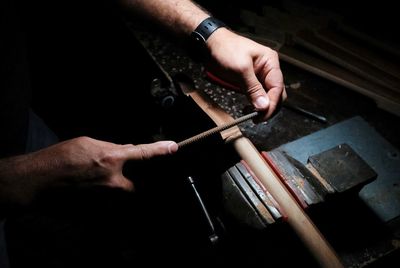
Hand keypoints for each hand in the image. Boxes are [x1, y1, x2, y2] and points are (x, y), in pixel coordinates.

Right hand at [0, 137, 177, 204]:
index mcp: (111, 159)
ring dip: (114, 188)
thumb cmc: (59, 158)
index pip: (143, 153)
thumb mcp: (87, 143)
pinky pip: (110, 203)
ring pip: (122, 194)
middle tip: (112, 173)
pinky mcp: (98, 210)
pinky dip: (104, 196)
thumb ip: (111, 148)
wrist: (36, 182)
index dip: (160, 150)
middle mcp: (114, 181)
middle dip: (130, 178)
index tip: (173, 147)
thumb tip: (126, 150)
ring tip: (94, 181)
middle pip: (135, 182)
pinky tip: (89, 190)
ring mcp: (106, 198)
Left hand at [205, 28, 286, 119]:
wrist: (211, 44)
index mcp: (270, 62)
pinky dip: (255, 104)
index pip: (277, 87)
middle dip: (269, 107)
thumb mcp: (241, 69)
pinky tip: (248, 109)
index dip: (272, 103)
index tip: (262, 115)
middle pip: (276, 94)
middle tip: (258, 118)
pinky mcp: (251, 82)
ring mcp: (260, 76)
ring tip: (252, 115)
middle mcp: (268, 70)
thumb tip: (264, 106)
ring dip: (262, 108)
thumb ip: (253, 88)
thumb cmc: (226, 50)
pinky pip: (258, 96)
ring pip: (268, 97)